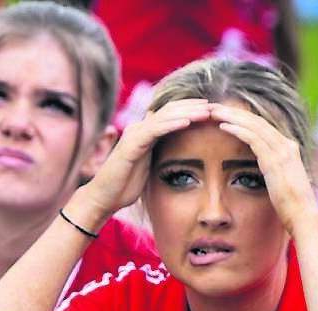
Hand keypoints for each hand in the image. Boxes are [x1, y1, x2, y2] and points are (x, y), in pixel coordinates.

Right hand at [83, 99, 210, 215]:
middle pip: (169, 110)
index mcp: (144, 133)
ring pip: (164, 116)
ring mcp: (134, 135)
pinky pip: (155, 129)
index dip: (190, 109)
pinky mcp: (131, 145)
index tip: (210, 110)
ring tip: (206, 111)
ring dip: (187, 112)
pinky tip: (188, 122)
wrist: (104, 198)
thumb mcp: (147, 168)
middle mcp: (139, 129)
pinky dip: (172, 124)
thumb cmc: (125, 186)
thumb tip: (174, 153)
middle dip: (192, 106)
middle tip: (213, 105)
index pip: (170, 114)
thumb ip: (158, 156)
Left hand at [210, 103, 317, 234]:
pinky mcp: (275, 160)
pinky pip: (253, 138)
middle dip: (235, 111)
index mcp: (289, 148)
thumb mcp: (279, 182)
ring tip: (214, 111)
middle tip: (215, 106)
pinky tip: (223, 126)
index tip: (225, 113)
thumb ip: (271, 170)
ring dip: (232, 116)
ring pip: (254, 125)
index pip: (262, 126)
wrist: (303, 217)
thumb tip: (258, 170)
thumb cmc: (290, 206)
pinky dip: (237, 129)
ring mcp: (283, 151)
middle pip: (257, 120)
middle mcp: (287, 145)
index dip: (243, 117)